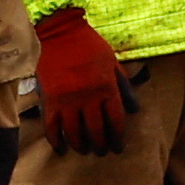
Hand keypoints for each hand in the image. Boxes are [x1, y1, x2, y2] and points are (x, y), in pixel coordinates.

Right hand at [32, 4, 130, 150]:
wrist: (60, 32)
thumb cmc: (90, 45)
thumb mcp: (113, 62)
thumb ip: (124, 86)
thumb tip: (135, 109)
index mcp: (107, 88)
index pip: (116, 120)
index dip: (118, 137)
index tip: (118, 147)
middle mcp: (88, 97)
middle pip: (96, 130)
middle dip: (101, 144)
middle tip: (101, 152)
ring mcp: (67, 100)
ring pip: (74, 132)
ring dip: (80, 145)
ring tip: (84, 150)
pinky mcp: (49, 100)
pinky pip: (52, 127)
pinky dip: (56, 140)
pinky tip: (61, 148)